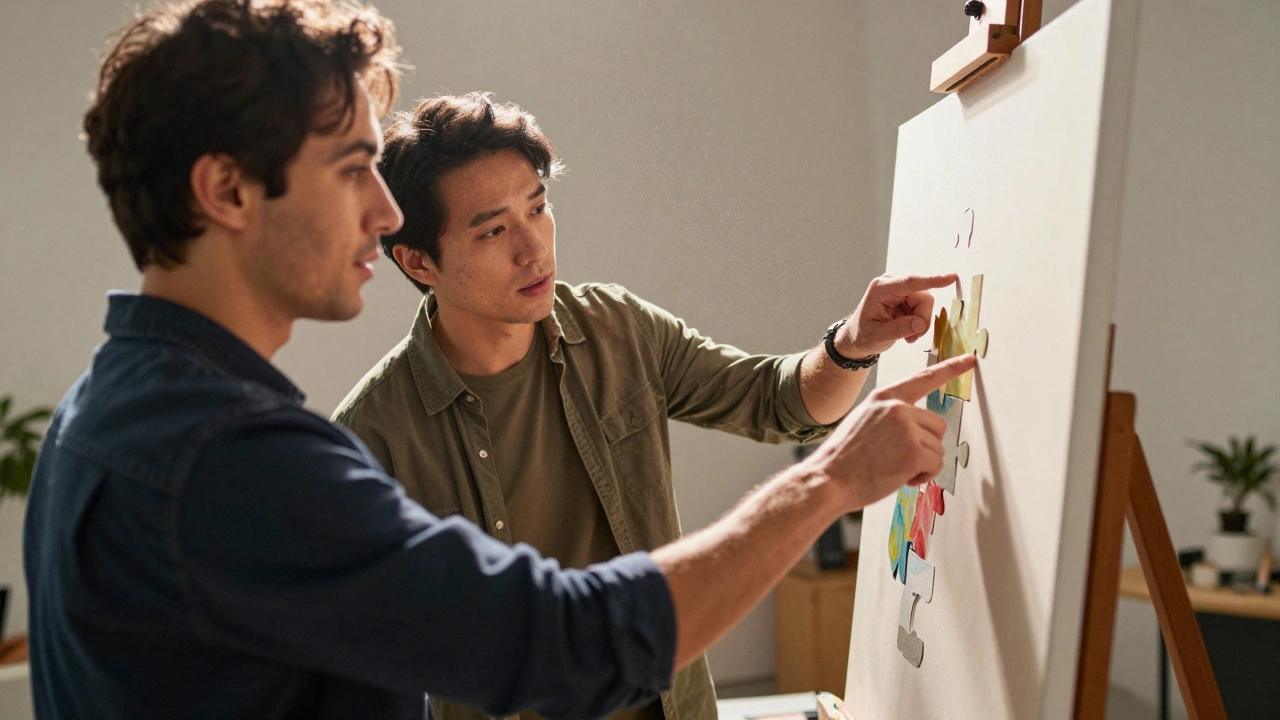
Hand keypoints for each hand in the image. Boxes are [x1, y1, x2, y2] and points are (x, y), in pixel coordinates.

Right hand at [799, 354, 976, 509]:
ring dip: (922, 463)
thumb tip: (916, 429)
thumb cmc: (843, 459)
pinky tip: (900, 477)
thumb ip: (890, 417)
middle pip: (937, 425)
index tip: (970, 360)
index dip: (950, 369)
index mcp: (884, 397)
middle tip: (898, 459)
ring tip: (893, 468)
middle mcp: (897, 407)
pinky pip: (936, 464)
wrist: (828, 480)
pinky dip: (923, 476)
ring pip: (937, 447)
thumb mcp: (863, 423)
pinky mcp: (914, 450)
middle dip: (925, 446)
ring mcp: (906, 427)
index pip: (924, 378)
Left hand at [838, 273, 958, 357]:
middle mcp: (892, 284)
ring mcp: (901, 290)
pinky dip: (919, 323)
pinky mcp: (907, 297)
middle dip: (921, 319)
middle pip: (924, 297)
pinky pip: (924, 309)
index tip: (951, 277)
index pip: (911, 282)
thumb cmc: (863, 335)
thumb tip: (919, 324)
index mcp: (882, 289)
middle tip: (911, 337)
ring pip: (926, 305)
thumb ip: (899, 329)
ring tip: (906, 335)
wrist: (857, 337)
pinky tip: (907, 331)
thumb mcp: (878, 336)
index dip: (932, 280)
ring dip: (920, 323)